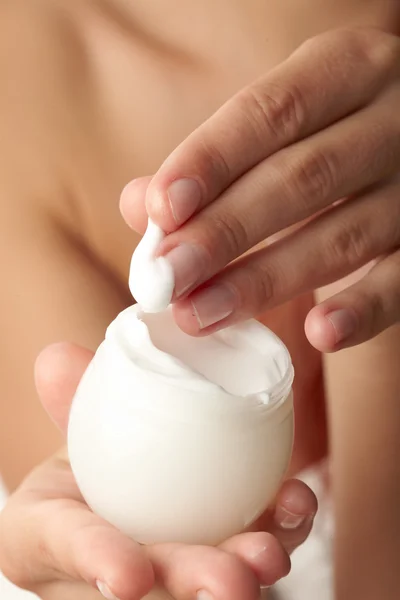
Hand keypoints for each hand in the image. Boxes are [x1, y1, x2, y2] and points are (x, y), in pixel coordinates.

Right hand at [0, 343, 316, 599]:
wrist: (119, 474)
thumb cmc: (91, 456)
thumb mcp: (75, 426)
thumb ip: (71, 395)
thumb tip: (56, 357)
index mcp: (63, 536)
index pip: (74, 549)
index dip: (99, 563)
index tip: (128, 576)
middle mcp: (123, 561)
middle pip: (158, 580)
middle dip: (194, 581)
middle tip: (231, 580)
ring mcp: (177, 559)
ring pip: (214, 572)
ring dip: (248, 562)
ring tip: (271, 552)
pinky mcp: (227, 539)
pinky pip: (255, 538)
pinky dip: (281, 523)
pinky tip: (297, 502)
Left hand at [121, 27, 399, 351]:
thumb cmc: (328, 132)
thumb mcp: (282, 123)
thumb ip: (215, 161)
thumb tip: (141, 205)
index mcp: (344, 70)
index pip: (270, 113)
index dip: (212, 161)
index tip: (161, 210)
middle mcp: (392, 119)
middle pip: (302, 178)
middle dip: (226, 232)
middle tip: (167, 278)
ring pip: (343, 236)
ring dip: (265, 280)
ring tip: (200, 313)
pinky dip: (363, 309)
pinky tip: (318, 332)